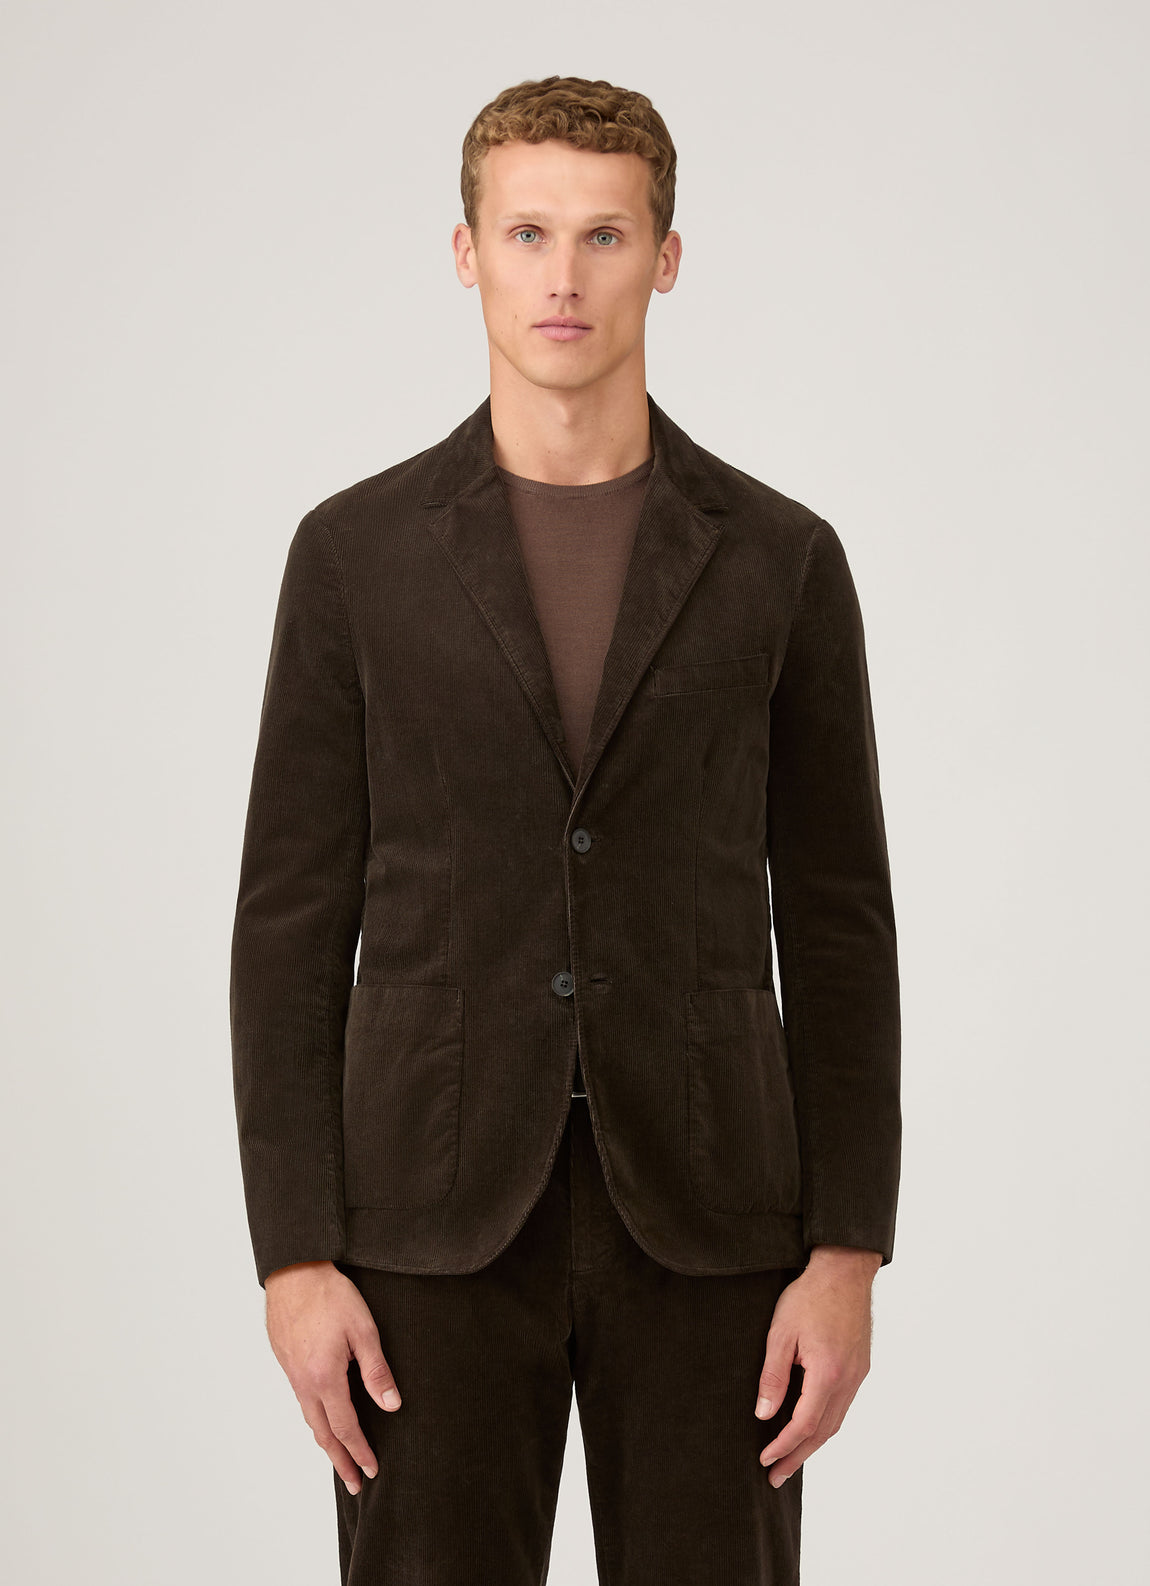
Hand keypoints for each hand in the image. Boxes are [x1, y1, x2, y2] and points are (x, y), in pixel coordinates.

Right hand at [264, 1260, 402, 1494]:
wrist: (293, 1271)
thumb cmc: (330, 1295)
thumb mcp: (363, 1330)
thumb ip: (376, 1371)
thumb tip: (391, 1406)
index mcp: (325, 1378)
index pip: (345, 1427)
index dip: (360, 1451)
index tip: (371, 1470)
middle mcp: (304, 1383)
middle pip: (323, 1433)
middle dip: (340, 1461)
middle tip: (353, 1484)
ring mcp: (292, 1374)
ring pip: (309, 1419)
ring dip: (326, 1443)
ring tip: (338, 1459)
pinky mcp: (287, 1362)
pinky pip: (302, 1401)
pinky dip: (314, 1420)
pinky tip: (322, 1419)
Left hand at [753, 1246, 881, 1486]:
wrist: (845, 1270)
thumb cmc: (809, 1296)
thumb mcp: (781, 1333)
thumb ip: (773, 1377)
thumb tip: (763, 1415)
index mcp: (827, 1373)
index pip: (804, 1424)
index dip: (783, 1446)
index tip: (764, 1460)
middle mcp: (848, 1380)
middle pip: (823, 1432)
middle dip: (798, 1457)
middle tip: (776, 1478)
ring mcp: (858, 1375)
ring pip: (836, 1422)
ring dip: (813, 1445)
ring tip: (791, 1460)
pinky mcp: (860, 1367)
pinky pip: (843, 1406)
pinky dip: (825, 1424)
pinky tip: (811, 1428)